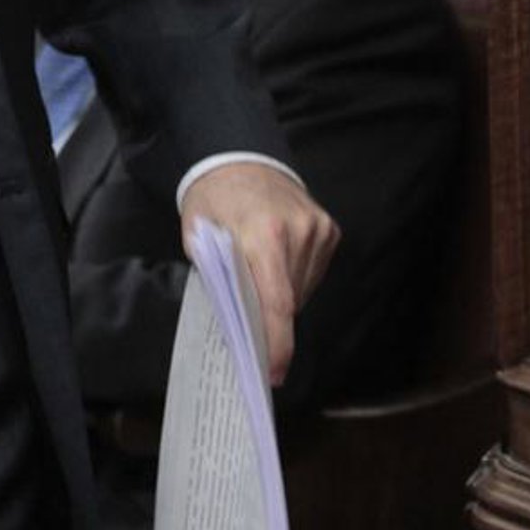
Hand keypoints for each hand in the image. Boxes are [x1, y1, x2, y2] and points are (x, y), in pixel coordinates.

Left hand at [179, 162, 338, 387]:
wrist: (239, 156)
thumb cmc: (213, 199)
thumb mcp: (199, 237)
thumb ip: (218, 278)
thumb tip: (236, 325)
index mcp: (263, 233)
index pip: (278, 302)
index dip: (277, 342)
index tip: (273, 372)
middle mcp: (298, 231)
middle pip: (291, 300)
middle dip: (271, 321)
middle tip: (250, 327)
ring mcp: (318, 229)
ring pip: (304, 289)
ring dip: (283, 297)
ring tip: (258, 278)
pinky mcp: (329, 229)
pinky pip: (313, 271)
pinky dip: (294, 277)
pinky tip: (275, 262)